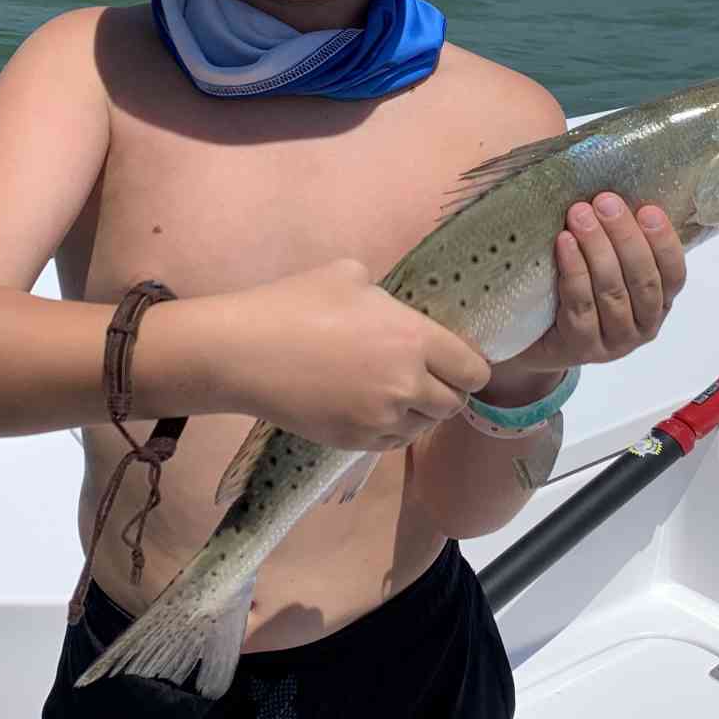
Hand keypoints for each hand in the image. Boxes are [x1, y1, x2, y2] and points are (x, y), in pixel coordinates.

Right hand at [226, 259, 491, 451]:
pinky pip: (393, 443)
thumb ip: (386, 296)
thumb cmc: (296, 304)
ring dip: (417, 412)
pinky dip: (391, 428)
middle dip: (445, 391)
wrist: (245, 353)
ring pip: (423, 426)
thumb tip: (392, 310)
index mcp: (414, 339)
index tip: (457, 361)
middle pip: (453, 404)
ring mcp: (381, 419)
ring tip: (392, 392)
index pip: (473, 370)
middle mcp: (407, 384)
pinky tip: (369, 407)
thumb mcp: (350, 274)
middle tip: (423, 376)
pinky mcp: (355, 441)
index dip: (470, 367)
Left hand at [509, 193, 686, 376]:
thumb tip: (614, 189)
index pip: (674, 273)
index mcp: (659, 301)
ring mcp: (615, 341)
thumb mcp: (605, 263)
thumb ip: (618, 237)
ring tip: (580, 214)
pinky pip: (581, 305)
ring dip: (597, 248)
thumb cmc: (576, 291)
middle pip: (642, 280)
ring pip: (612, 291)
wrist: (535, 339)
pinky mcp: (583, 348)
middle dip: (625, 237)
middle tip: (604, 202)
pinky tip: (565, 243)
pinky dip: (574, 270)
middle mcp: (643, 325)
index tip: (648, 209)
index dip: (664, 241)